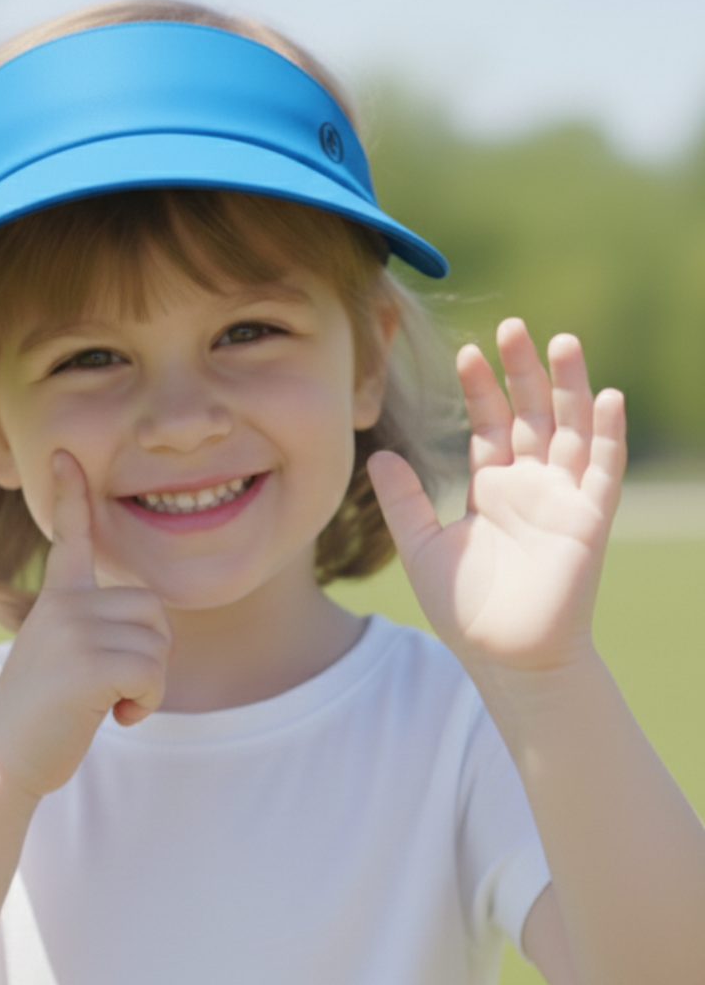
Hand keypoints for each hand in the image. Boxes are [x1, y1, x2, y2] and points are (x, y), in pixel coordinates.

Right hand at [0, 450, 171, 799]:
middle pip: (152, 608)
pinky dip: (145, 704)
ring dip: (148, 684)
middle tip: (112, 686)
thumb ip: (92, 629)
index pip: (70, 537)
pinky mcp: (90, 664)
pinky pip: (153, 674)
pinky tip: (111, 717)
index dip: (71, 496)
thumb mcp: (59, 656)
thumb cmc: (39, 717)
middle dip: (151, 654)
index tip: (67, 454)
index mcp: (56, 600)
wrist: (1, 761)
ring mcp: (74, 631)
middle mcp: (64, 605)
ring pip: (158, 644)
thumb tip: (148, 626)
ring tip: (106, 702)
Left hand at [368, 319, 626, 675]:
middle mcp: (530, 486)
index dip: (480, 389)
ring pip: (570, 430)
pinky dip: (607, 433)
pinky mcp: (589, 520)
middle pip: (530, 415)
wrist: (506, 658)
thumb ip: (403, 500)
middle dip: (522, 372)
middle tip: (512, 326)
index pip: (489, 425)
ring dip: (569, 387)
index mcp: (492, 489)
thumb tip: (378, 455)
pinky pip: (603, 469)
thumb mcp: (421, 546)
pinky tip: (607, 396)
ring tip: (562, 341)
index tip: (467, 351)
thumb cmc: (466, 610)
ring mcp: (563, 500)